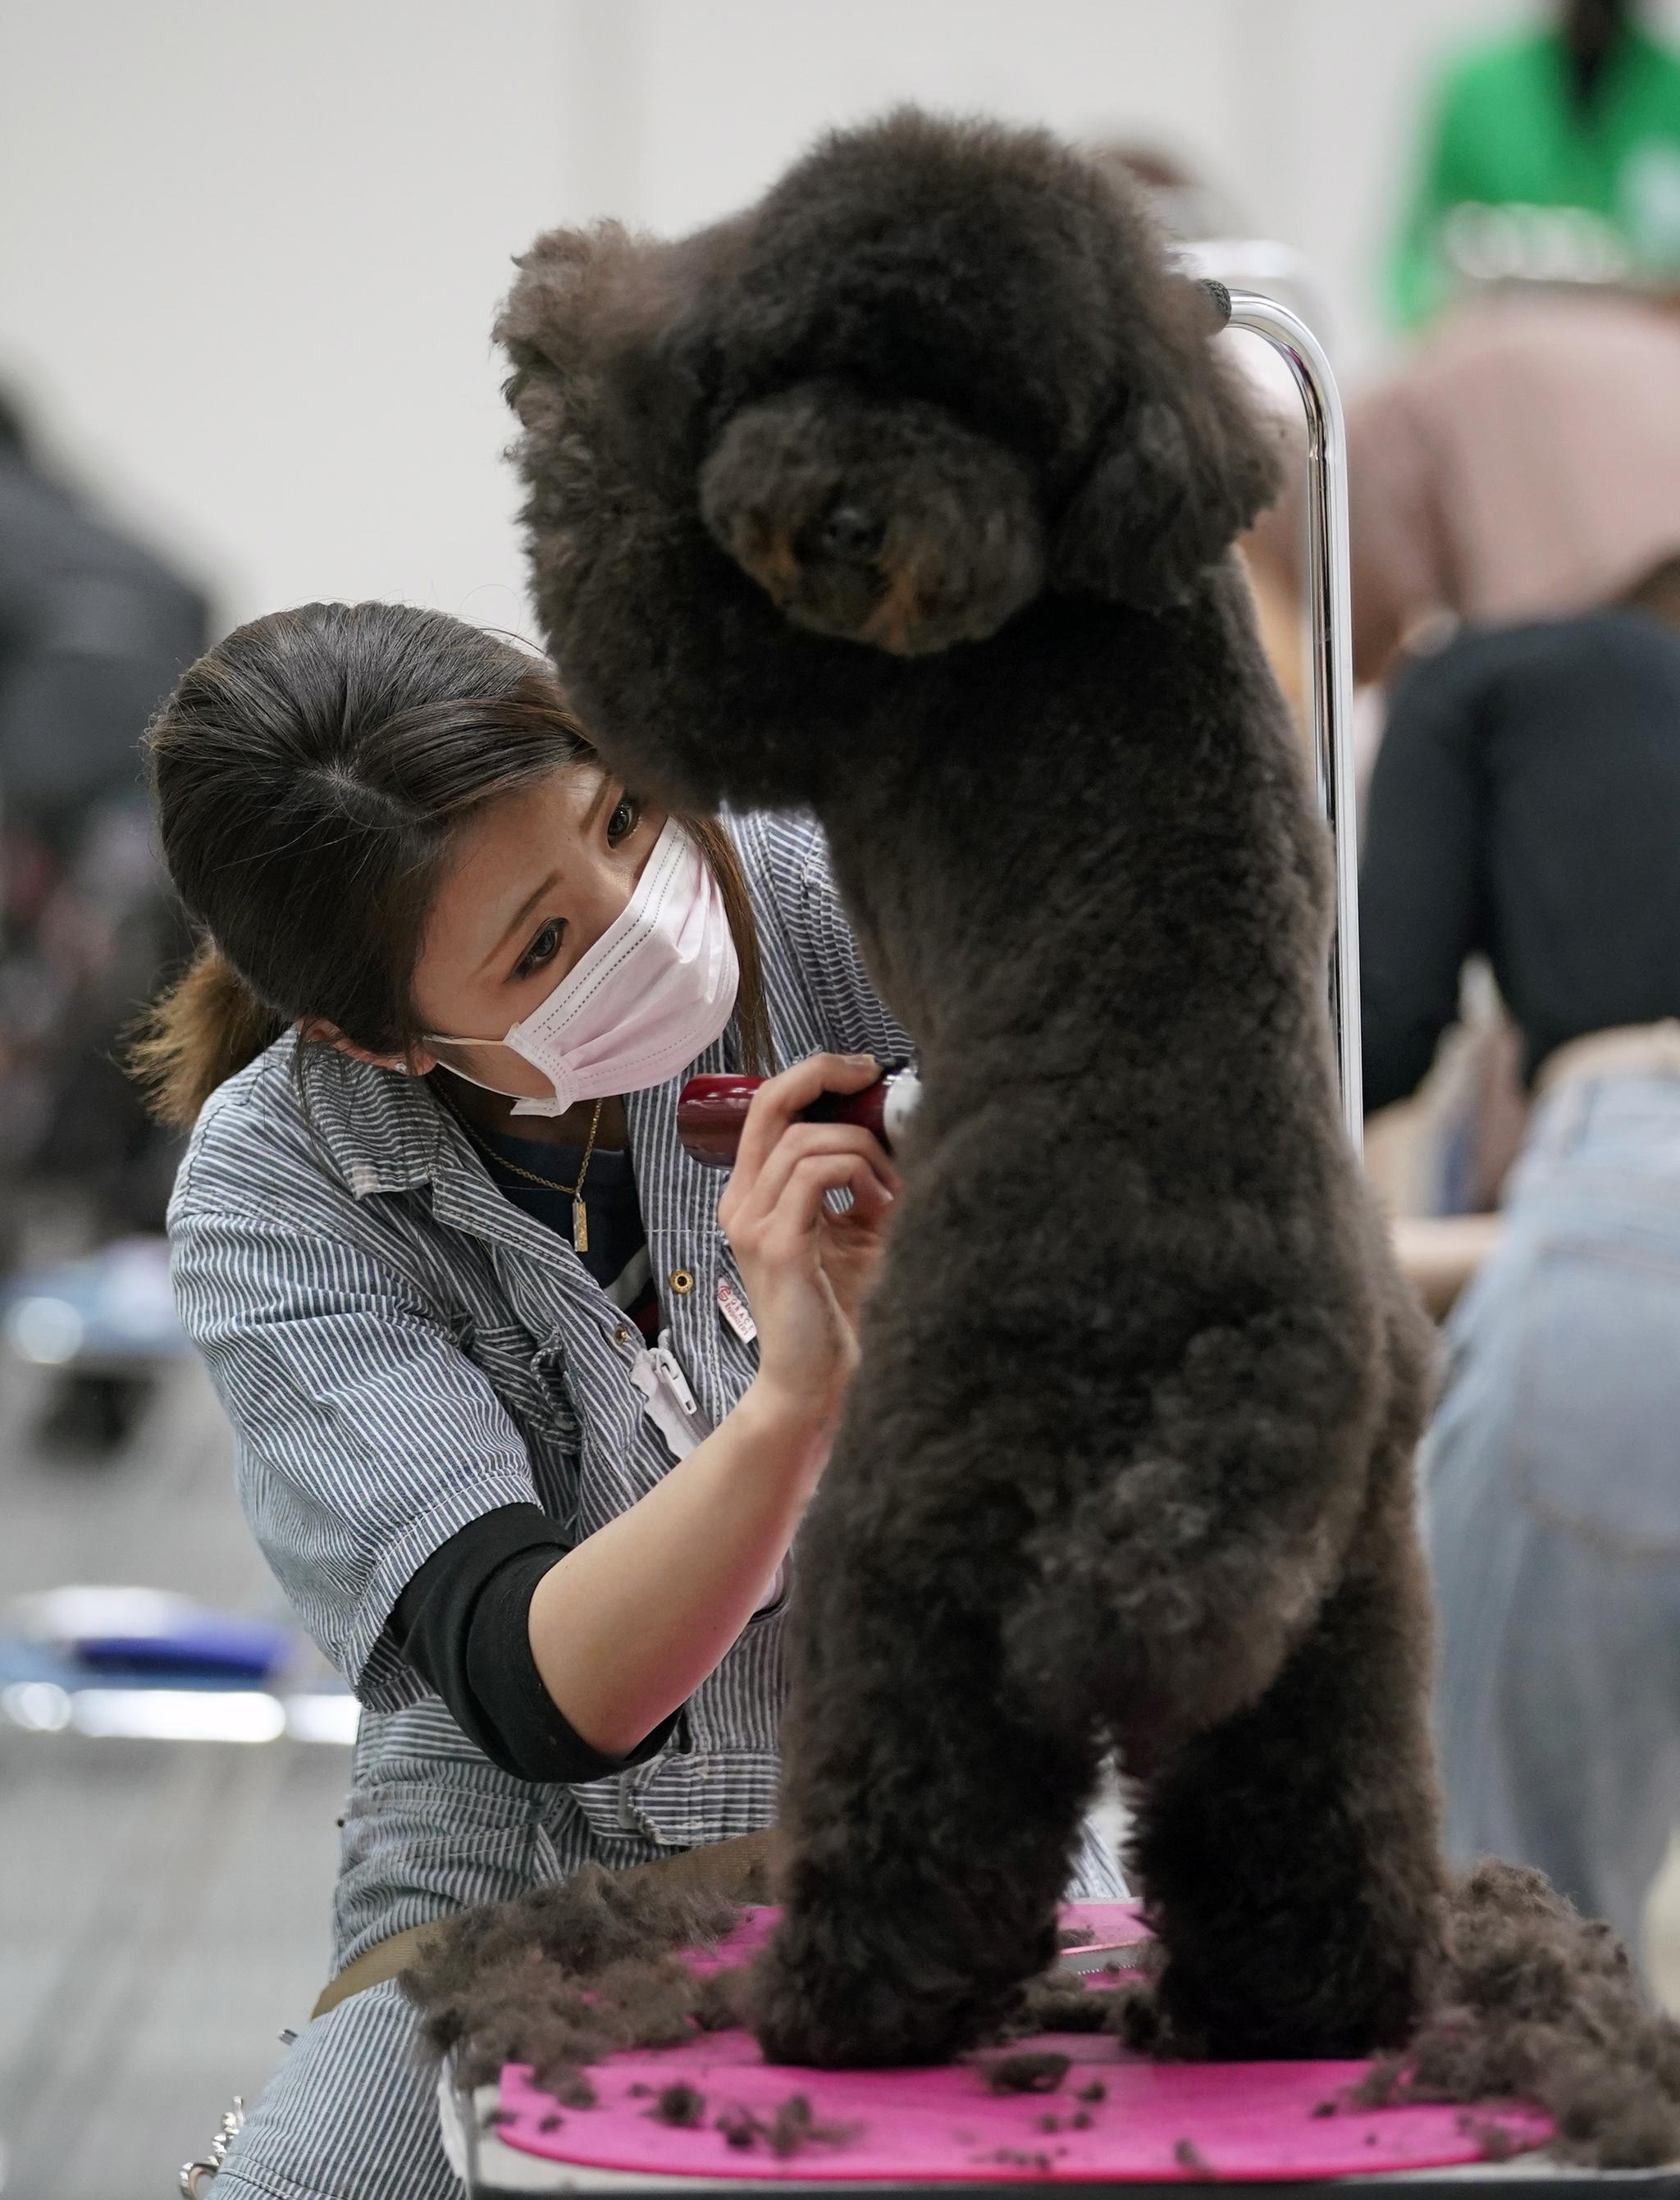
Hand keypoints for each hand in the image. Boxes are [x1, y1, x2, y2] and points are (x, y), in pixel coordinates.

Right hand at [717, 1053, 899, 1443]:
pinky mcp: (776, 1245)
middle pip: (772, 1103)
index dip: (813, 1075)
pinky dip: (857, 1175)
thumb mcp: (852, 1229)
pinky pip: (815, 1173)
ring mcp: (752, 1223)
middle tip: (872, 1078)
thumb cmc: (838, 1311)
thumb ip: (858, 1178)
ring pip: (806, 1140)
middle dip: (824, 1076)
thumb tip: (896, 1124)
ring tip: (889, 1191)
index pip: (769, 1107)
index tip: (862, 1072)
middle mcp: (742, 1202)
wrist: (818, 1382)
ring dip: (862, 1150)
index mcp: (754, 1195)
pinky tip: (878, 1208)